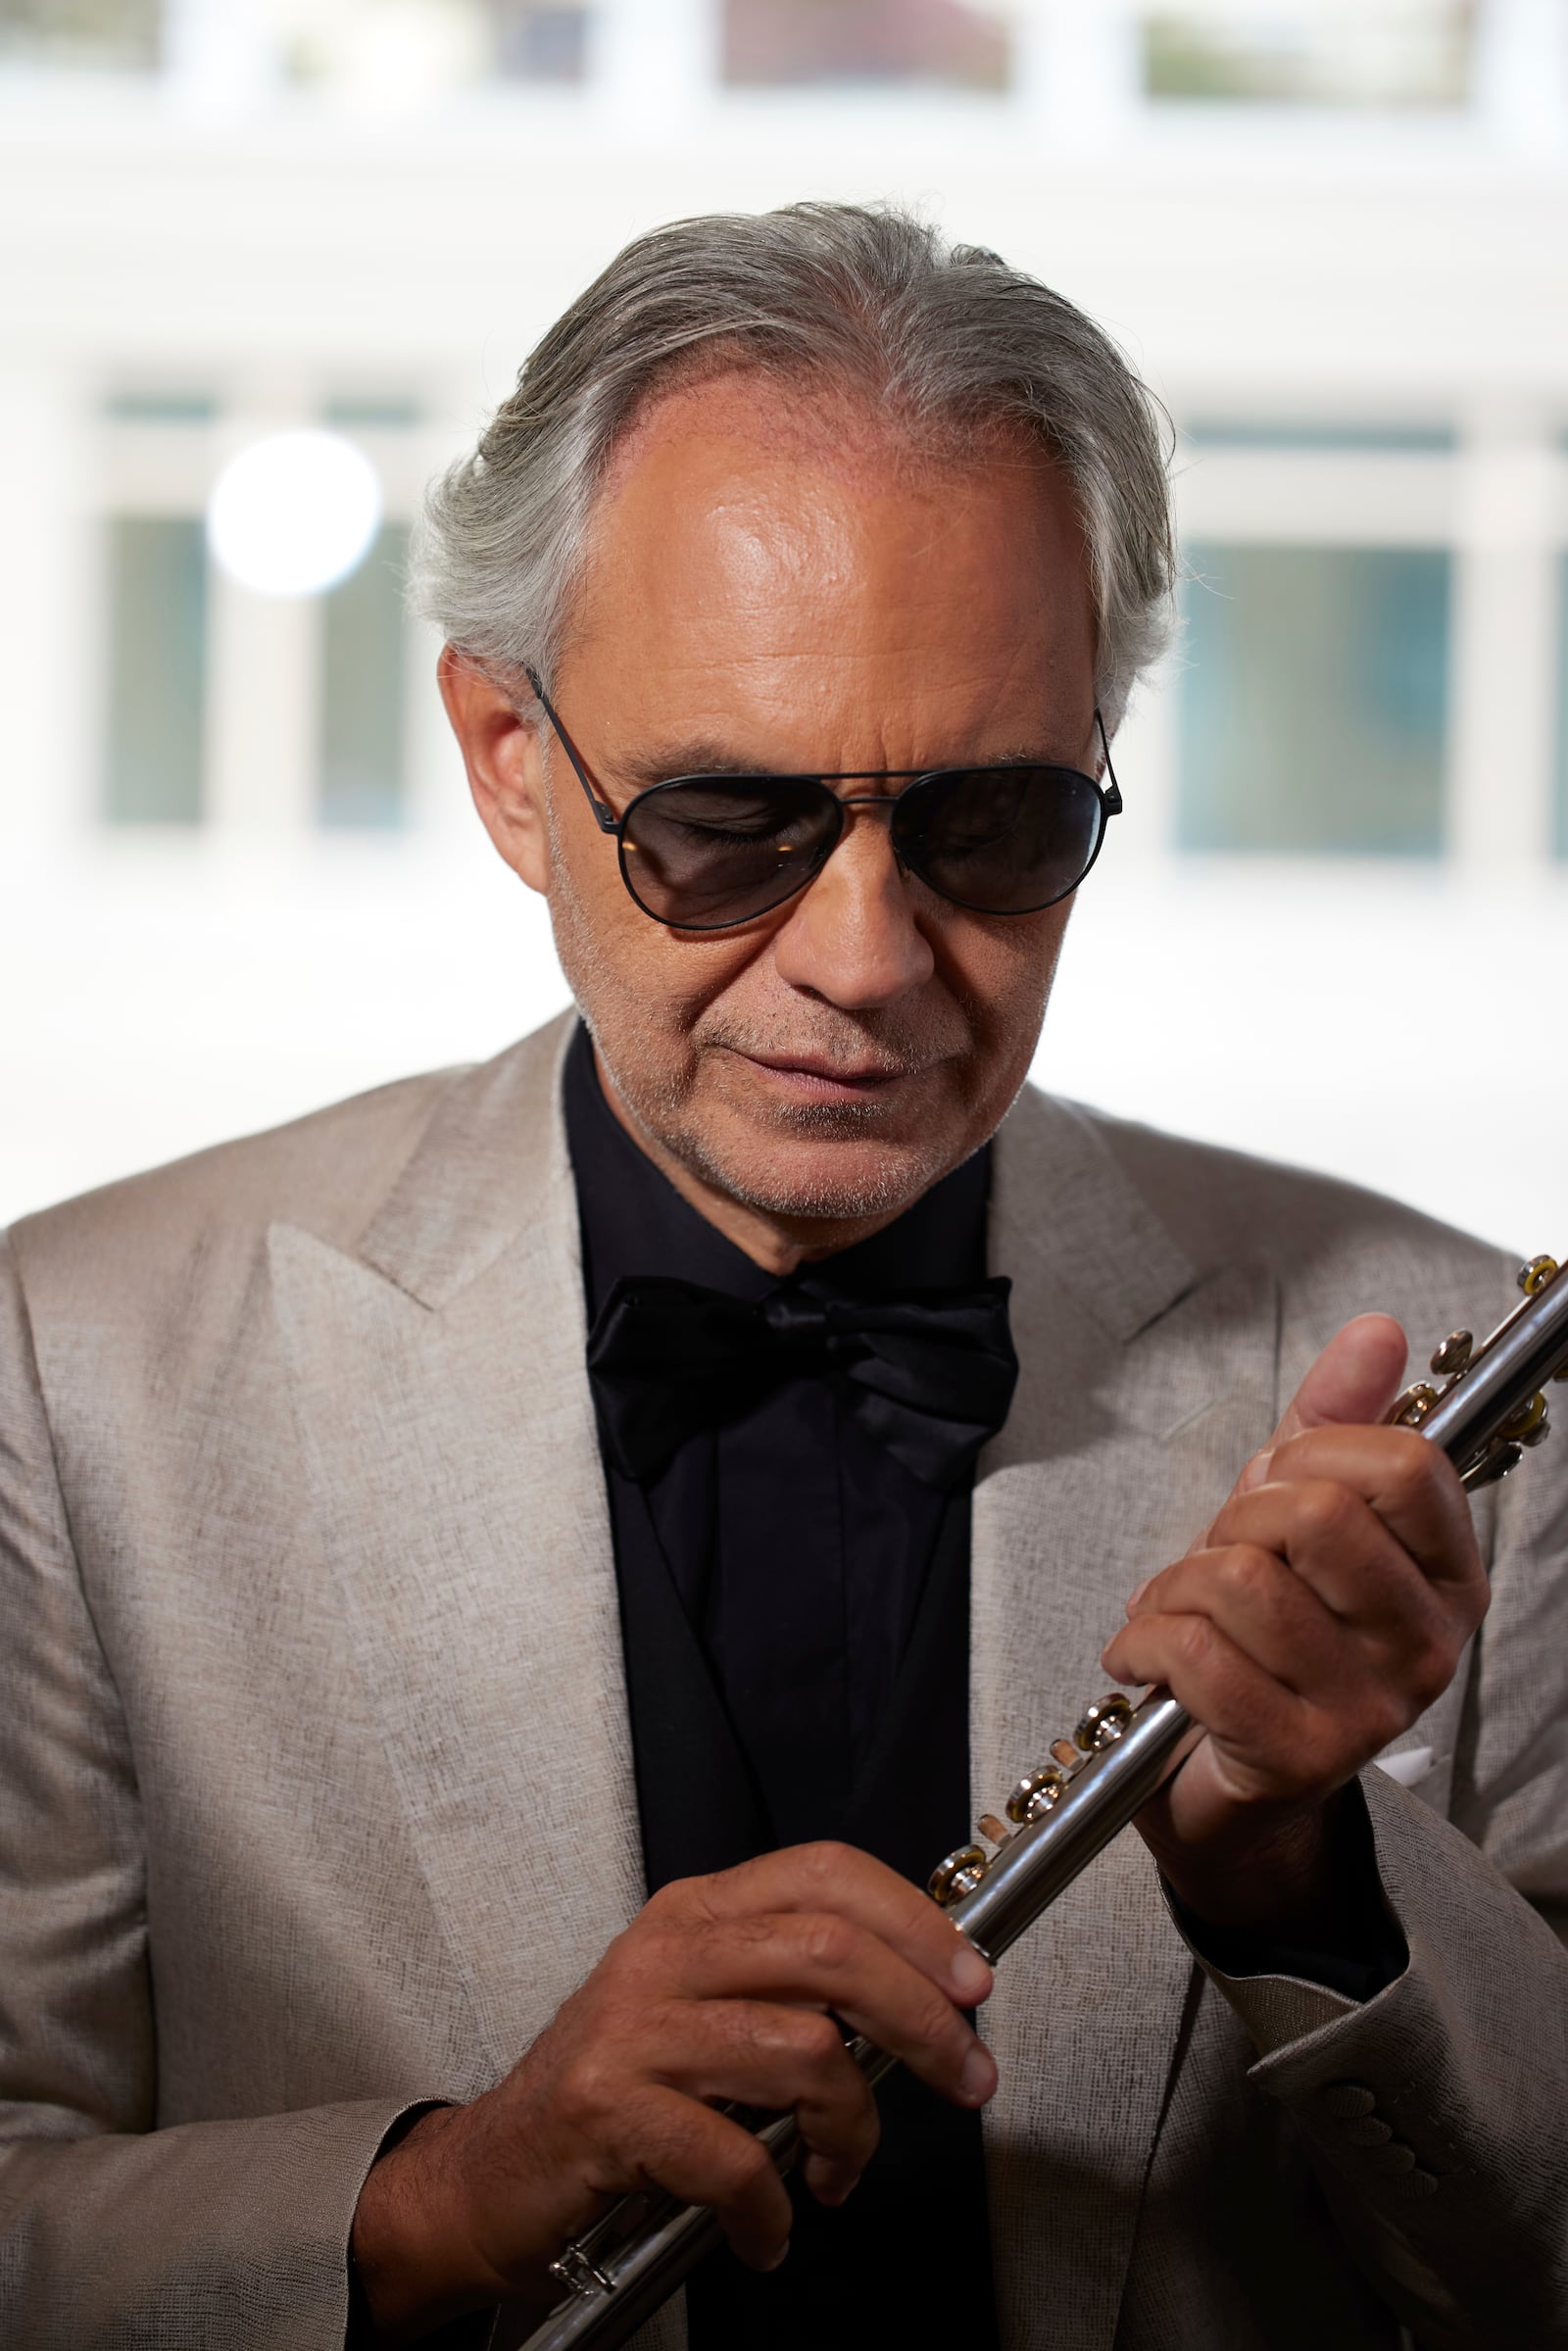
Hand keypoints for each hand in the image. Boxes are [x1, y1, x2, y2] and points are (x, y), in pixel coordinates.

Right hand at [350, 1842, 994, 2339]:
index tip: (972, 1981)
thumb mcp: (704, 2014)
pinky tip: (767, 2229)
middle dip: (923, 2020)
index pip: (825, 1873)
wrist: (491, 2175)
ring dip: (851, 2130)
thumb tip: (922, 1998)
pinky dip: (771, 2208)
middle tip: (966, 2077)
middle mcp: (666, 1952)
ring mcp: (633, 2028)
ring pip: (804, 2050)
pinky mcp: (607, 2109)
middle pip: (831, 1952)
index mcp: (696, 1913)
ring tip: (835, 2172)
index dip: (915, 1921)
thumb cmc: (617, 2098)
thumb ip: (791, 1991)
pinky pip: (734, 2157)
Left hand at [1099, 1315, 1487, 1937]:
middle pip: (1316, 1514)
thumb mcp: (1296, 1512)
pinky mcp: (1300, 1756)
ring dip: (1176, 1585)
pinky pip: (1197, 1655)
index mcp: (1448, 1576)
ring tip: (1172, 1609)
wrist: (1236, 1789)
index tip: (1275, 1483)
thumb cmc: (1267, 1638)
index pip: (1405, 1465)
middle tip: (1217, 1555)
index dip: (1314, 1452)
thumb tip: (1378, 1332)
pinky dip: (1143, 1641)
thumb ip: (1336, 1421)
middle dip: (1234, 1517)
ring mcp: (1372, 1708)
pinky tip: (1142, 1656)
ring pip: (1244, 1580)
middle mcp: (1428, 1645)